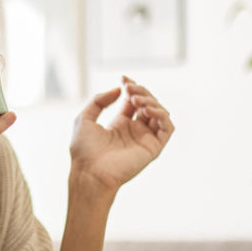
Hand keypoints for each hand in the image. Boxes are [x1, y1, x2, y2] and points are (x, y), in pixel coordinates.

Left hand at [69, 75, 172, 193]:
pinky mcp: (153, 148)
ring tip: (136, 99)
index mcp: (119, 125)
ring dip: (151, 101)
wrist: (89, 172)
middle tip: (129, 88)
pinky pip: (167, 128)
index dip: (131, 87)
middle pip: (148, 104)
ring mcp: (145, 139)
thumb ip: (99, 100)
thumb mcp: (85, 118)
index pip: (133, 101)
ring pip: (160, 114)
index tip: (124, 78)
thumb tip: (118, 89)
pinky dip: (162, 115)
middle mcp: (134, 131)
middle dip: (141, 91)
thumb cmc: (84, 150)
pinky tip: (146, 110)